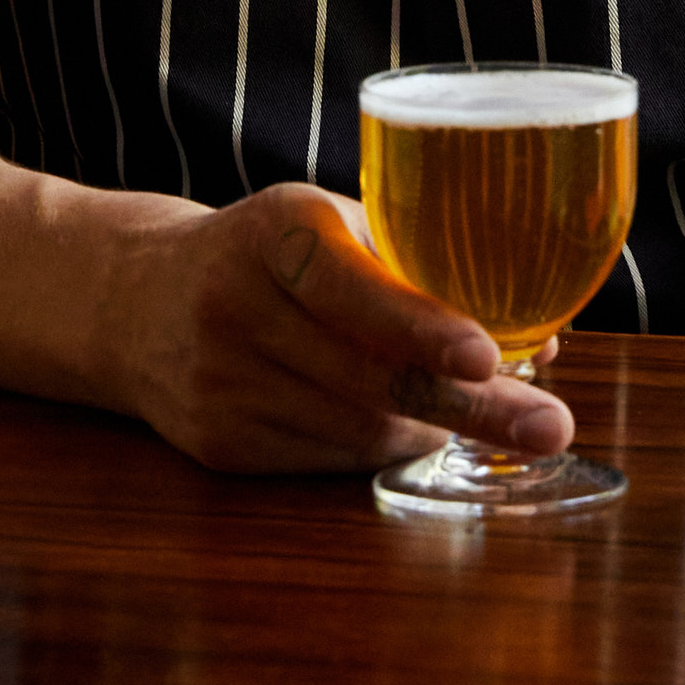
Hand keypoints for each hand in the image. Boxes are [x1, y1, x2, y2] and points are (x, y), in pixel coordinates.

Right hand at [97, 184, 574, 473]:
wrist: (133, 300)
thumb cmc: (268, 254)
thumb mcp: (325, 224)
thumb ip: (418, 267)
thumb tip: (545, 339)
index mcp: (275, 230)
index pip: (353, 287)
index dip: (423, 325)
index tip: (489, 356)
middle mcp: (236, 304)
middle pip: (370, 377)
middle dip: (473, 407)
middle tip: (550, 426)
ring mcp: (219, 381)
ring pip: (358, 429)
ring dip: (432, 428)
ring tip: (476, 413)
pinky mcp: (216, 443)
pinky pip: (327, 461)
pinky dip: (380, 450)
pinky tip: (398, 427)